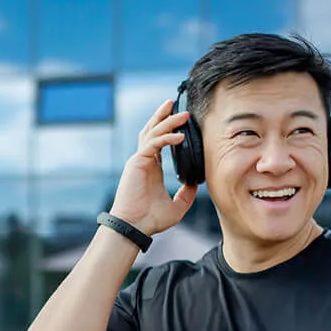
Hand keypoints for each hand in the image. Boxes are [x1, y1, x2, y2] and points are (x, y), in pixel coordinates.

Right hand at [109, 100, 197, 236]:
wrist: (135, 227)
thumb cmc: (150, 220)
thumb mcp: (177, 207)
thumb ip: (186, 194)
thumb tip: (195, 184)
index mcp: (151, 168)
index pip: (158, 142)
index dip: (168, 129)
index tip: (181, 121)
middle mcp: (144, 161)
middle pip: (152, 130)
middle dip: (162, 115)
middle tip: (174, 103)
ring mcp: (139, 160)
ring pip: (152, 133)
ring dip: (167, 121)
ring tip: (182, 114)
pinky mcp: (137, 162)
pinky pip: (153, 144)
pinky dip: (166, 138)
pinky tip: (179, 136)